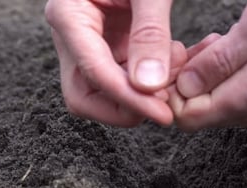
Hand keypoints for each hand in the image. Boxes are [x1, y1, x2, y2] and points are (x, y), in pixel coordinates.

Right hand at [45, 0, 185, 126]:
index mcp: (68, 15)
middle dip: (126, 107)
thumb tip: (149, 85)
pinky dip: (153, 81)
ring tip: (178, 64)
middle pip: (84, 97)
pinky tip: (177, 60)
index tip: (163, 114)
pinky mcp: (107, 48)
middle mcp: (71, 36)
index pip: (92, 73)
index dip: (129, 99)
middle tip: (166, 99)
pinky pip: (124, 79)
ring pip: (104, 94)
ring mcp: (87, 45)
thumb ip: (149, 32)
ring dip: (143, 95)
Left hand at [170, 0, 246, 130]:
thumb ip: (222, 60)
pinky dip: (225, 75)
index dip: (173, 91)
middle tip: (200, 45)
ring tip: (220, 41)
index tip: (176, 62)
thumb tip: (186, 88)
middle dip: (188, 81)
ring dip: (207, 75)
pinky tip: (235, 48)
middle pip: (199, 113)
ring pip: (215, 104)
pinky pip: (235, 97)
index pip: (188, 117)